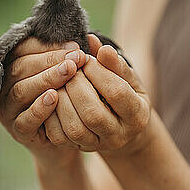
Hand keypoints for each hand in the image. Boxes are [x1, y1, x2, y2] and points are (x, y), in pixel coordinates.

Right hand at [0, 37, 86, 163]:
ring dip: (46, 79)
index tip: (74, 46)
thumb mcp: (69, 77)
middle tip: (76, 58)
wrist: (69, 137)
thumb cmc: (68, 100)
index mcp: (14, 68)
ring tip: (69, 72)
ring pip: (21, 91)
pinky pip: (24, 119)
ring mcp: (9, 110)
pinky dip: (39, 108)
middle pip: (20, 68)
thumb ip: (71, 59)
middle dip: (50, 61)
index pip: (23, 50)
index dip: (47, 46)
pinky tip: (55, 98)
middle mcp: (5, 88)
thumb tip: (86, 40)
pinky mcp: (18, 131)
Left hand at [44, 35, 151, 155]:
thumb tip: (92, 41)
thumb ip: (113, 62)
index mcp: (138, 115)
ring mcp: (98, 145)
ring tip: (59, 82)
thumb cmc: (125, 94)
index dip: (98, 72)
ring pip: (75, 129)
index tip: (86, 59)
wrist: (120, 127)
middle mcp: (119, 135)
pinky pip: (60, 137)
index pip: (117, 93)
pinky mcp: (79, 148)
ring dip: (62, 101)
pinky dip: (51, 117)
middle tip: (69, 70)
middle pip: (94, 114)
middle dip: (77, 87)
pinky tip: (52, 98)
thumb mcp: (127, 79)